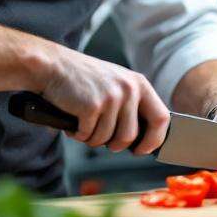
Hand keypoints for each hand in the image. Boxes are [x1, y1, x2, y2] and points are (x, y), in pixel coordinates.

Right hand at [35, 46, 168, 154]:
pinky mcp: (92, 106)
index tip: (142, 150)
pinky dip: (78, 134)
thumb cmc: (84, 80)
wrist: (54, 66)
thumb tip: (142, 140)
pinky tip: (73, 120)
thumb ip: (132, 106)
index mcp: (139, 84)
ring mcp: (111, 97)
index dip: (154, 140)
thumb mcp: (117, 84)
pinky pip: (88, 136)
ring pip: (106, 139)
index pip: (161, 118)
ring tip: (83, 123)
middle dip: (115, 145)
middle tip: (103, 140)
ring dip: (92, 138)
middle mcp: (129, 89)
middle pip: (130, 136)